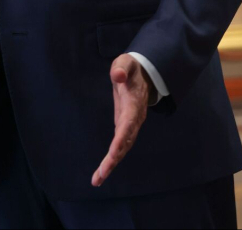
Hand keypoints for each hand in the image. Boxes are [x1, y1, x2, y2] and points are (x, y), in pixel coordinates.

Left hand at [92, 54, 153, 186]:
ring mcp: (131, 125)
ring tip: (97, 179)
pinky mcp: (125, 127)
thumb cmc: (131, 68)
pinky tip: (103, 170)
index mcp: (134, 104)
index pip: (128, 124)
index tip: (113, 154)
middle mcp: (134, 119)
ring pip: (123, 148)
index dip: (121, 139)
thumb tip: (116, 75)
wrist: (144, 76)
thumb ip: (121, 68)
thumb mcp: (126, 63)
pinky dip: (112, 158)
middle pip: (125, 142)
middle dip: (113, 159)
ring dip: (111, 163)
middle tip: (100, 176)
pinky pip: (120, 145)